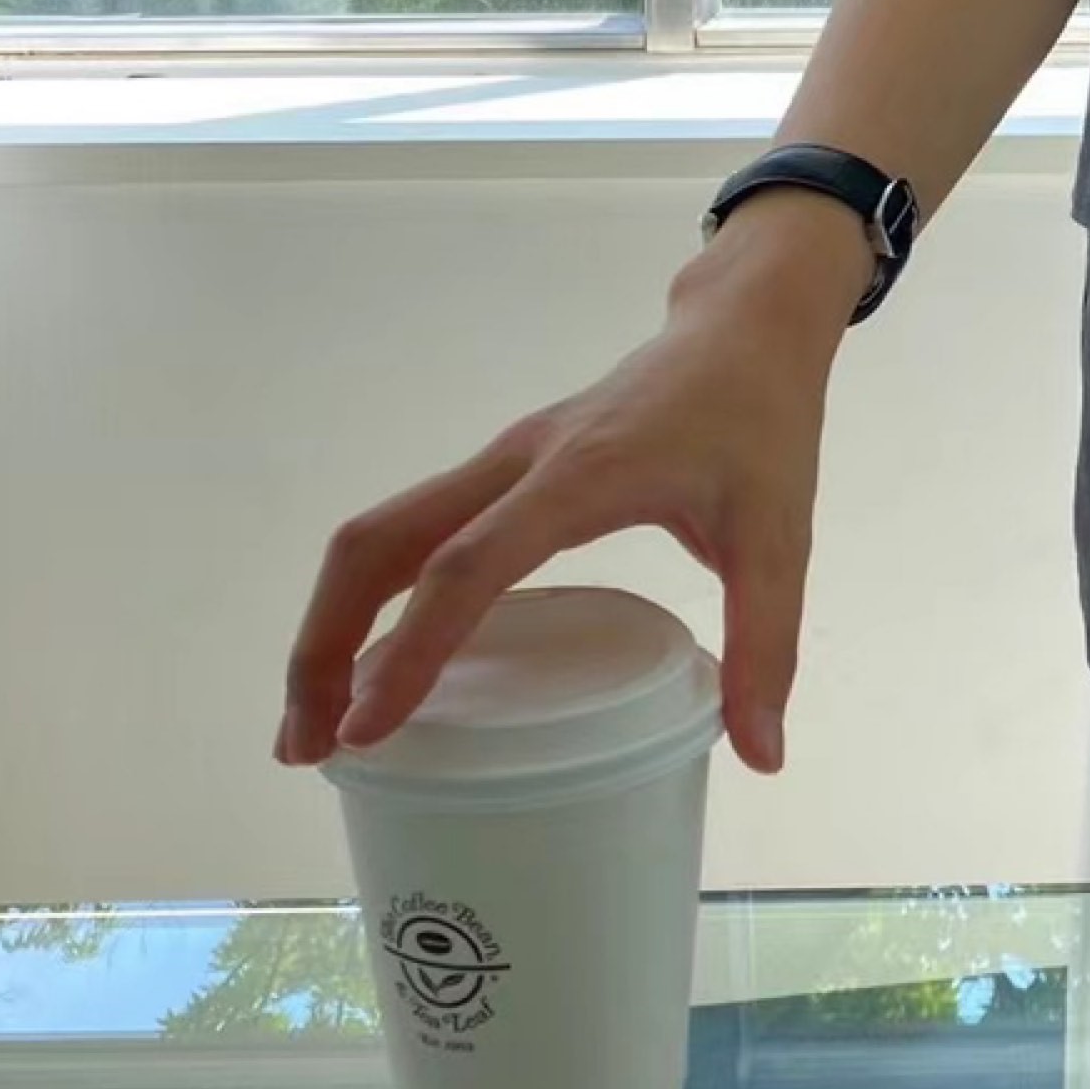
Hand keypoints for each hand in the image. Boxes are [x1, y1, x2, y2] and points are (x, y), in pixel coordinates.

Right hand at [275, 198, 870, 775]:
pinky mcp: (507, 469)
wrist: (745, 330)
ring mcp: (504, 460)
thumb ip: (767, 644)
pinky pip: (414, 530)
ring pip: (382, 532)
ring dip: (335, 620)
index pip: (467, 565)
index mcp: (581, 476)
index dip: (411, 648)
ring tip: (322, 723)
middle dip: (326, 643)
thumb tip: (762, 759)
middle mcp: (521, 462)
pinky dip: (374, 596)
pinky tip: (383, 662)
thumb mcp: (780, 536)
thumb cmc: (762, 425)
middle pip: (382, 542)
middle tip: (309, 746)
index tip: (362, 732)